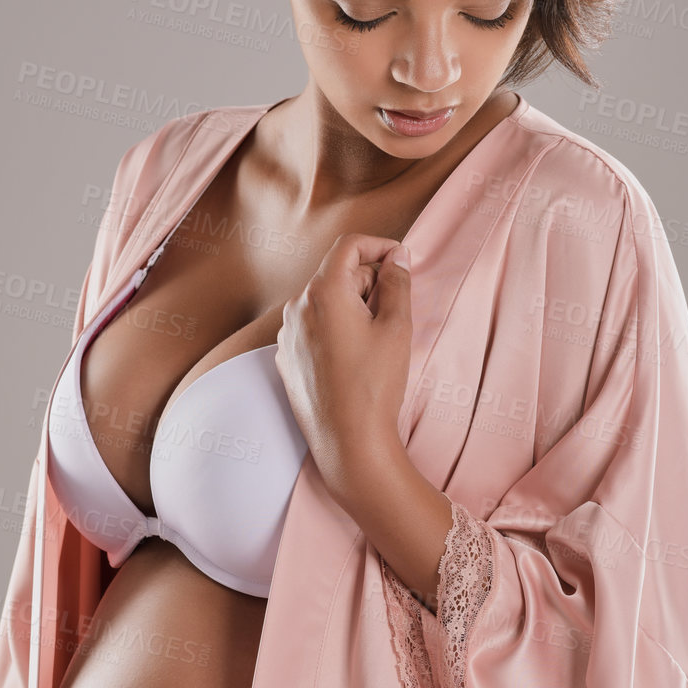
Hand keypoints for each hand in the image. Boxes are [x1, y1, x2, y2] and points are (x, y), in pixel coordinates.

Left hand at [275, 233, 412, 500]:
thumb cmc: (375, 385)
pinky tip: (353, 359)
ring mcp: (287, 335)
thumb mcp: (396, 328)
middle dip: (367, 282)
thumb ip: (397, 283)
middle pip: (336, 274)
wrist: (348, 441)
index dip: (379, 245)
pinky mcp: (286, 358)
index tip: (400, 261)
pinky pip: (312, 328)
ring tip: (374, 340)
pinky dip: (334, 329)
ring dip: (351, 307)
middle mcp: (297, 308)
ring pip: (323, 302)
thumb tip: (397, 258)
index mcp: (324, 292)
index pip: (349, 246)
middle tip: (394, 311)